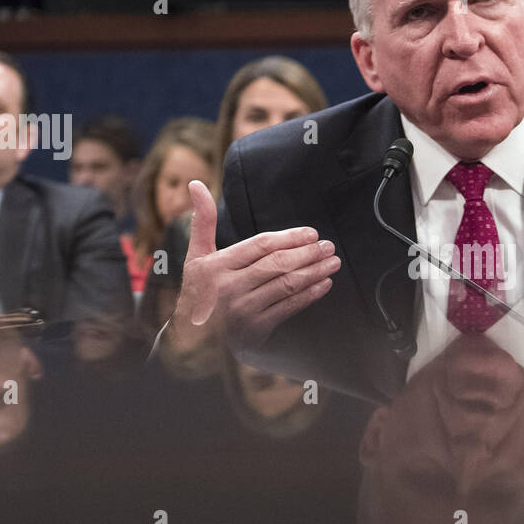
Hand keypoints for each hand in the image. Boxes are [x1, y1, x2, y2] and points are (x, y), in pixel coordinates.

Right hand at [171, 180, 340, 349]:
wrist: (191, 338)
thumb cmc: (198, 292)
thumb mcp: (195, 256)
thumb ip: (203, 221)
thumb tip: (197, 184)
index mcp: (216, 265)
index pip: (260, 245)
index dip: (289, 237)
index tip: (311, 234)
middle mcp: (229, 287)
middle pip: (277, 264)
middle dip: (307, 253)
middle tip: (328, 246)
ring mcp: (242, 310)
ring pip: (286, 285)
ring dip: (314, 272)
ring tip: (332, 263)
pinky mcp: (255, 330)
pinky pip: (288, 308)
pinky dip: (309, 295)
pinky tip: (323, 285)